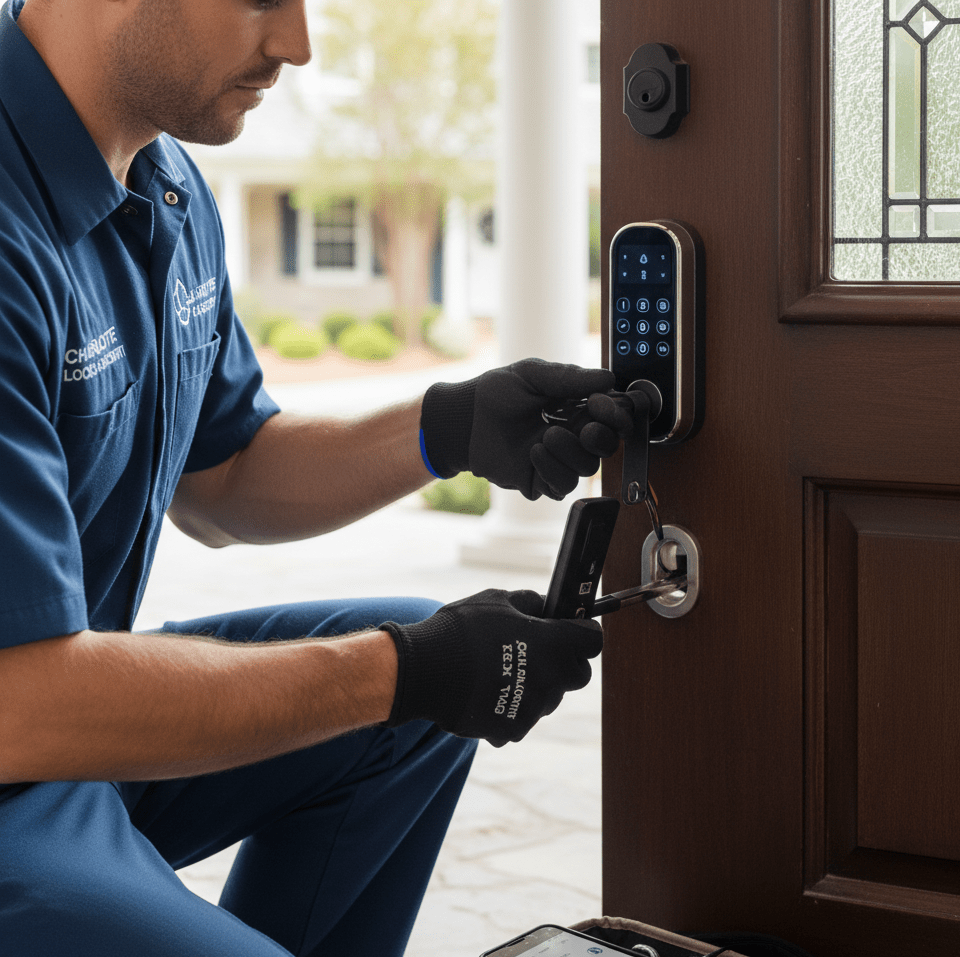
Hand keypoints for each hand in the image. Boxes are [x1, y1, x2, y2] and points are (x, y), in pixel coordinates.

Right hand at [381, 589, 602, 746]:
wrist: (426, 672)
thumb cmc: (462, 630)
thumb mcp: (497, 601)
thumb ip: (529, 603)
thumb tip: (545, 607)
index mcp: (554, 645)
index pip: (592, 640)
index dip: (584, 632)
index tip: (573, 629)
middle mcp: (551, 679)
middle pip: (578, 675)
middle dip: (566, 662)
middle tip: (541, 651)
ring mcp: (533, 708)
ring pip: (550, 697)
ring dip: (537, 685)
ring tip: (504, 670)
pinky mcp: (513, 729)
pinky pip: (523, 717)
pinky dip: (513, 707)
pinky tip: (490, 691)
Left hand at [420, 359, 620, 499]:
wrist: (465, 420)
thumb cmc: (495, 393)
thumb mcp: (532, 375)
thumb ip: (569, 377)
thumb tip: (607, 379)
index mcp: (576, 407)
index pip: (612, 415)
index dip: (615, 413)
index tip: (600, 404)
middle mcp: (572, 434)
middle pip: (607, 445)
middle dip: (600, 438)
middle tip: (584, 429)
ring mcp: (558, 459)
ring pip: (588, 468)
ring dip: (570, 453)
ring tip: (544, 437)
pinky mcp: (542, 480)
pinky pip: (562, 486)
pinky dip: (552, 470)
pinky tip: (534, 453)